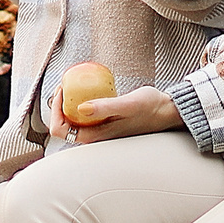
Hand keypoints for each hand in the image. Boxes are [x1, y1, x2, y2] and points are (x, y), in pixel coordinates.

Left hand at [62, 84, 184, 143]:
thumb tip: (80, 108)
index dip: (55, 111)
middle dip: (58, 106)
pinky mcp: (106, 124)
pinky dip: (80, 102)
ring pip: (73, 120)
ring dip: (68, 104)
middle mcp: (95, 137)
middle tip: (64, 84)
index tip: (62, 90)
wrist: (168, 111)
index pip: (60, 130)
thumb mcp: (127, 104)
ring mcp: (100, 131)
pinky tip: (87, 89)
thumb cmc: (150, 107)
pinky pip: (85, 115)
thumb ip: (105, 107)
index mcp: (96, 137)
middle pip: (64, 126)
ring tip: (71, 85)